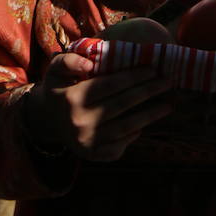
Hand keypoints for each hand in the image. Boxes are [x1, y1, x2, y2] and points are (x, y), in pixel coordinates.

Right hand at [24, 53, 173, 161]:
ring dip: (150, 115)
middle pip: (122, 104)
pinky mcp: (92, 155)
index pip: (109, 85)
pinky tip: (145, 123)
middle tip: (167, 82)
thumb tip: (89, 63)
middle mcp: (80, 121)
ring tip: (168, 105)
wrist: (47, 121)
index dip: (133, 76)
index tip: (152, 69)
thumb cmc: (59, 89)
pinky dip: (134, 134)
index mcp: (72, 98)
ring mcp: (87, 141)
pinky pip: (120, 145)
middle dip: (148, 92)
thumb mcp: (56, 69)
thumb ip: (69, 61)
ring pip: (125, 126)